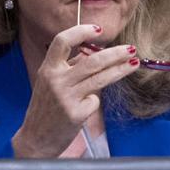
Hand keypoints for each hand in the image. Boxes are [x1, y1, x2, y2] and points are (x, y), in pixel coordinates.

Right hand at [11, 24, 138, 157]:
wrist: (35, 139)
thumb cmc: (46, 108)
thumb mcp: (50, 83)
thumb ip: (69, 67)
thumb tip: (93, 51)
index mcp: (47, 69)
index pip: (62, 41)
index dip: (81, 31)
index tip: (99, 30)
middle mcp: (56, 80)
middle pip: (92, 60)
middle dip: (115, 53)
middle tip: (131, 48)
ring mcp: (66, 97)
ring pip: (100, 78)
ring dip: (121, 69)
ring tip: (135, 63)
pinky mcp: (75, 114)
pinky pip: (95, 101)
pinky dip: (95, 101)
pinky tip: (87, 106)